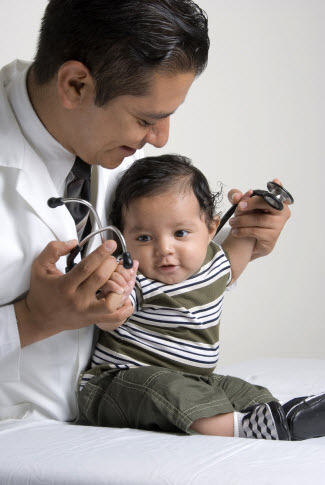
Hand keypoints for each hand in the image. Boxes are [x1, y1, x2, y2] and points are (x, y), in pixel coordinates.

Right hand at [15, 239, 133, 346]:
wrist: (39, 319)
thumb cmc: (42, 291)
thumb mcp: (40, 267)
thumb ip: (54, 250)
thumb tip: (73, 243)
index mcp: (65, 285)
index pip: (86, 267)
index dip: (100, 253)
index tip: (111, 244)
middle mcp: (77, 300)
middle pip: (101, 278)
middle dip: (111, 264)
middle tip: (112, 258)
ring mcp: (87, 312)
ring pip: (112, 301)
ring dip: (119, 286)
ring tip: (117, 277)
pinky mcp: (93, 319)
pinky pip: (116, 317)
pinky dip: (125, 307)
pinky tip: (124, 295)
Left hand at [227, 179, 290, 260]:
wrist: (251, 243)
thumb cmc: (250, 221)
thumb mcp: (242, 206)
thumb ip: (237, 197)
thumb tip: (236, 196)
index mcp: (278, 203)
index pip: (279, 193)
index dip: (278, 187)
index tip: (274, 181)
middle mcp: (282, 213)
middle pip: (268, 204)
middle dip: (252, 203)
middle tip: (239, 206)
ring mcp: (278, 226)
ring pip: (259, 219)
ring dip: (242, 220)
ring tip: (232, 222)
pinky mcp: (272, 237)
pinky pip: (256, 231)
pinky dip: (243, 231)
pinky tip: (236, 231)